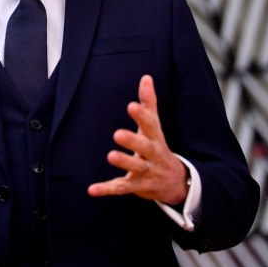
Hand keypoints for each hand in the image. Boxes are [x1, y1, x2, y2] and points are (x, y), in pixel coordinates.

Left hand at [88, 75, 188, 204]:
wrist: (176, 183)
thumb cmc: (158, 147)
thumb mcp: (154, 126)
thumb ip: (148, 102)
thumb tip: (146, 77)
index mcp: (156, 137)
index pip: (151, 125)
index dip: (142, 116)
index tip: (131, 106)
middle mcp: (153, 155)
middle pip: (146, 147)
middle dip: (133, 141)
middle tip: (117, 133)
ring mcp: (147, 172)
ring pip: (136, 167)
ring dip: (124, 162)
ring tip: (110, 155)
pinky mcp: (137, 186)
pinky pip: (122, 188)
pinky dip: (107, 189)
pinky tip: (92, 189)